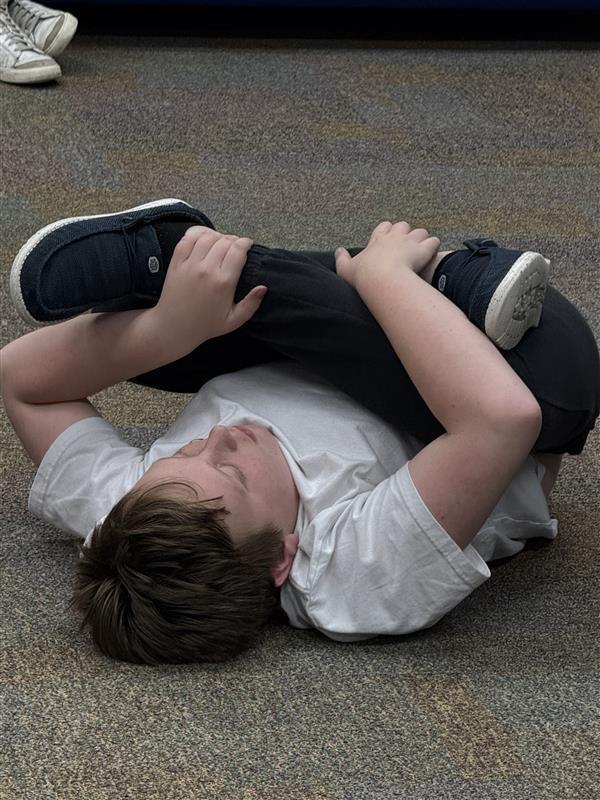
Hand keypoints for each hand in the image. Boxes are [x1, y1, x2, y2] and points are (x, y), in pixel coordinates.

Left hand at [149, 226, 266, 350]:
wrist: (174, 328)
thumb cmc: (205, 326)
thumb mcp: (234, 321)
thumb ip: (251, 304)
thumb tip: (263, 287)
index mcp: (224, 283)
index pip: (238, 250)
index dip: (246, 243)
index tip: (248, 244)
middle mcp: (207, 270)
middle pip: (225, 241)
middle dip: (234, 239)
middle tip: (236, 245)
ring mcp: (190, 265)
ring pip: (207, 237)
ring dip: (217, 236)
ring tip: (221, 242)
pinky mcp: (176, 263)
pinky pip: (187, 240)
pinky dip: (197, 234)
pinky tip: (204, 238)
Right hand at [335, 221, 439, 290]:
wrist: (382, 281)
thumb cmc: (363, 277)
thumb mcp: (346, 269)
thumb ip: (341, 259)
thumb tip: (338, 251)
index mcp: (377, 239)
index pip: (383, 227)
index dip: (387, 231)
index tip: (387, 239)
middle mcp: (395, 237)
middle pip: (403, 226)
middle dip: (405, 233)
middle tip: (405, 247)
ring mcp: (410, 242)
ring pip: (420, 232)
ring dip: (421, 240)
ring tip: (420, 252)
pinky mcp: (423, 250)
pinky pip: (433, 242)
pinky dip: (433, 247)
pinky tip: (432, 255)